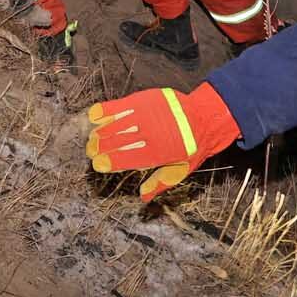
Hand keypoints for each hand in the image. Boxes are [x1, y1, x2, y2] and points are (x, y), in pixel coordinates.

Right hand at [86, 84, 240, 201]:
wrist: (205, 116)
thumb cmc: (193, 146)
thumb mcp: (181, 169)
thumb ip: (160, 182)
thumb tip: (143, 197)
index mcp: (160, 152)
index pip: (129, 158)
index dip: (111, 161)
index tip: (98, 165)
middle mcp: (152, 132)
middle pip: (118, 140)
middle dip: (100, 147)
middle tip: (91, 152)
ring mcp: (147, 114)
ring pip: (116, 123)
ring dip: (101, 131)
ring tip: (92, 139)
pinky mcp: (145, 99)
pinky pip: (121, 105)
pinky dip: (106, 110)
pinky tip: (95, 116)